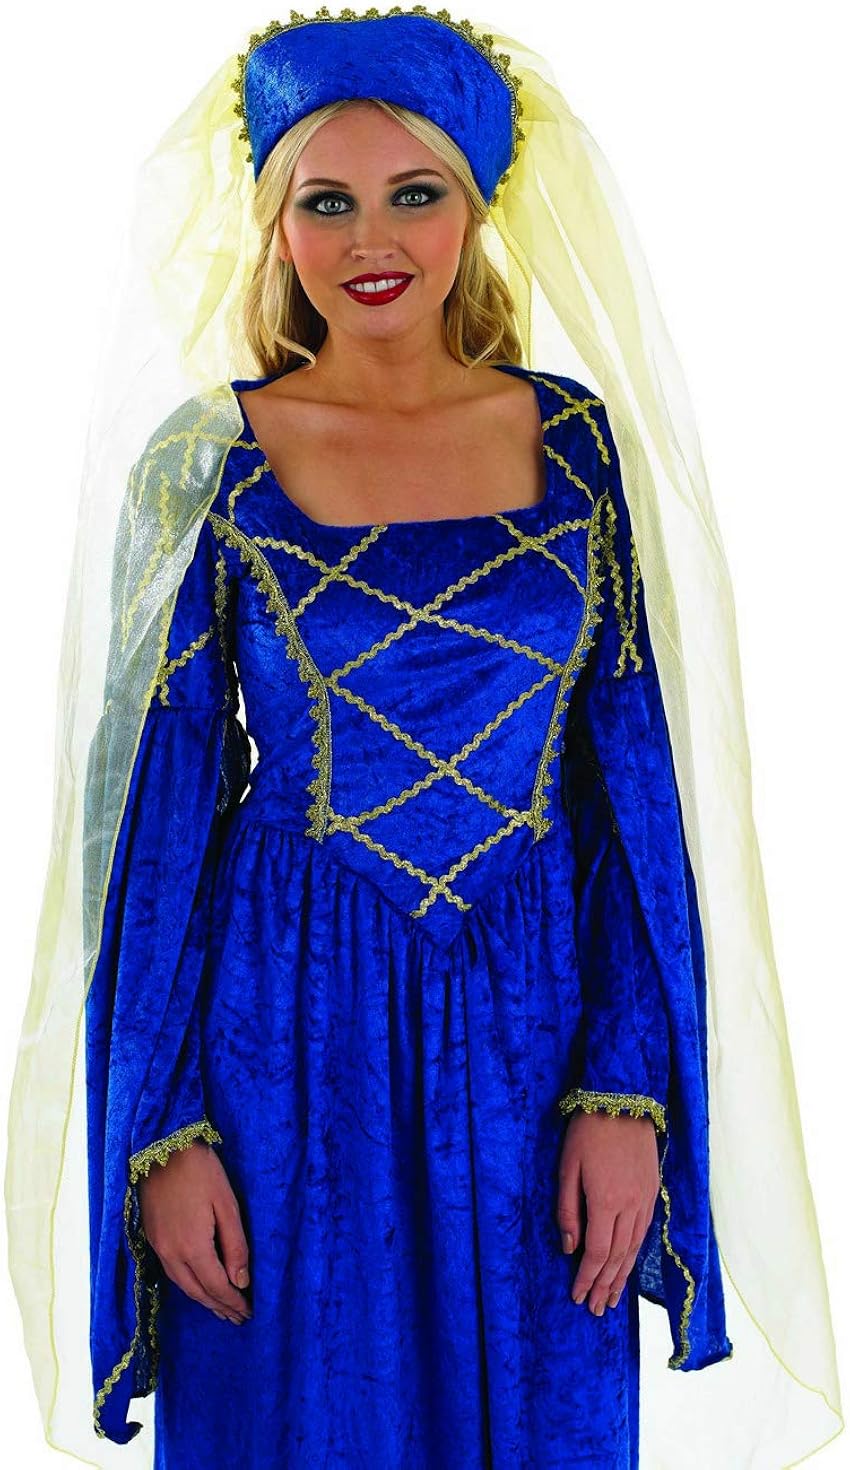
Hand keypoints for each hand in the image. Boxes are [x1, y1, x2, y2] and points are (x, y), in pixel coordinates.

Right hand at [137, 1140, 251, 1324]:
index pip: (216, 1286)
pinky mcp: (150, 1237)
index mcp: (192, 1246)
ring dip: (203, 1299)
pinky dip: (188, 1284)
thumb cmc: (202, 1171)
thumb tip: (241, 1281)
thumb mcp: (227, 1204)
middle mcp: (170, 1253)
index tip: (248, 1313)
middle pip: (197, 1291)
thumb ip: (235, 1245)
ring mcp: (157, 1246)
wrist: (163, 1147)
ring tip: (221, 1308)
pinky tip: (198, 1285)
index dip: (233, 1302)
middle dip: (219, 1306)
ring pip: (182, 1285)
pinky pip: (170, 1272)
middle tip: (238, 1317)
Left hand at [557, 1110, 659, 1315]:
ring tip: (612, 1298)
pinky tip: (628, 1266)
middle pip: (618, 1258)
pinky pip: (644, 1233)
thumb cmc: (587, 1132)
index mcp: (606, 1202)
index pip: (597, 1253)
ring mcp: (645, 1200)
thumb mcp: (567, 1168)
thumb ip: (567, 1210)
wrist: (623, 1100)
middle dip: (605, 1286)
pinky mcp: (652, 1191)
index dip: (587, 1278)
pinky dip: (635, 1255)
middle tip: (595, 1309)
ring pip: (634, 1249)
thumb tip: (568, 1247)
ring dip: (622, 1277)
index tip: (577, 1297)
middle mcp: (630, 1207)